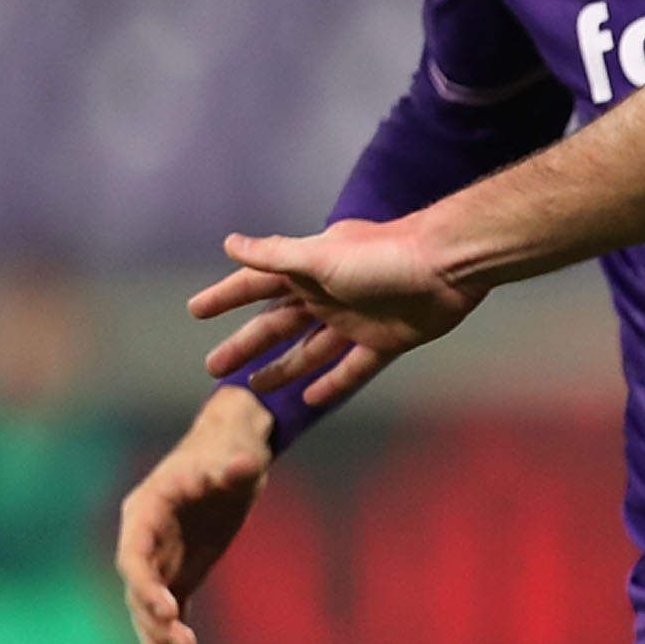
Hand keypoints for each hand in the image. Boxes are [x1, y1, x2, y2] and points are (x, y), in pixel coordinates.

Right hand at [116, 385, 273, 643]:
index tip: (166, 609)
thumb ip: (234, 467)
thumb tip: (244, 465)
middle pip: (138, 592)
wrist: (233, 451)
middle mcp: (144, 541)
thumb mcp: (234, 456)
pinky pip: (173, 614)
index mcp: (145, 512)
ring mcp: (160, 561)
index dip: (145, 584)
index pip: (133, 556)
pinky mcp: (180, 574)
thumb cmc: (228, 449)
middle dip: (156, 623)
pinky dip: (175, 642)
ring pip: (150, 613)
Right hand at [191, 219, 482, 407]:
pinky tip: (309, 401)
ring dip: (283, 369)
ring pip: (311, 351)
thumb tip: (228, 242)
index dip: (226, 296)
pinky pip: (353, 368)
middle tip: (213, 368)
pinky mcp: (387, 341)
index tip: (195, 311)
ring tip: (253, 389)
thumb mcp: (321, 256)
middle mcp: (329, 295)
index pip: (256, 285)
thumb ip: (275, 256)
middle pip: (278, 325)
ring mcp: (357, 320)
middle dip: (246, 345)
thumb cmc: (383, 255)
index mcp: (310, 271)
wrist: (450, 264)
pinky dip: (332, 384)